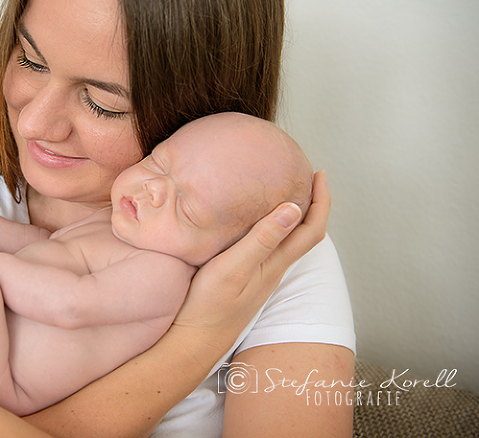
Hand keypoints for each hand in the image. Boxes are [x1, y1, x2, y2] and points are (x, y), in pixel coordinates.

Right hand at [172, 171, 330, 355]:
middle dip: (312, 204)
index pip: (311, 229)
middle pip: (305, 234)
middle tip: (305, 178)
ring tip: (284, 193)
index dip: (321, 201)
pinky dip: (273, 229)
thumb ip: (261, 239)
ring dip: (294, 216)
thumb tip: (293, 209)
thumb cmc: (209, 307)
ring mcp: (260, 276)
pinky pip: (270, 248)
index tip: (319, 175)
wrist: (194, 341)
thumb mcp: (233, 267)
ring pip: (288, 242)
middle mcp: (273, 269)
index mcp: (274, 263)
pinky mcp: (246, 280)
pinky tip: (255, 224)